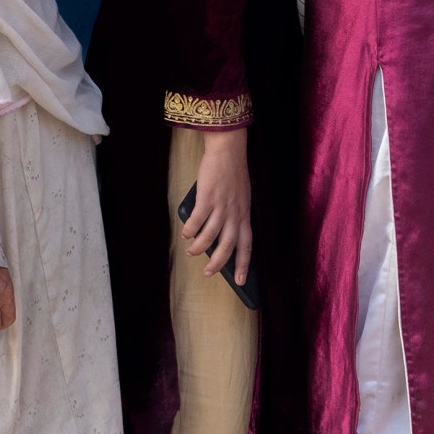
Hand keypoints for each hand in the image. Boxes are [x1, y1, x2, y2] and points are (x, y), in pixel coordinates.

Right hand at [183, 126, 253, 285]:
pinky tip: (185, 233)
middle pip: (228, 246)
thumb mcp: (239, 198)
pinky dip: (190, 230)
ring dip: (199, 247)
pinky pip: (197, 221)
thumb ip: (231, 216)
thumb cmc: (232, 175)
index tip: (240, 281)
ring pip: (210, 236)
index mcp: (245, 215)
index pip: (247, 245)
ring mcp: (222, 206)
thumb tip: (215, 236)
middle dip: (218, 263)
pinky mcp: (208, 198)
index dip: (243, 264)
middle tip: (208, 272)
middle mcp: (235, 213)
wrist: (228, 152)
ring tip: (191, 251)